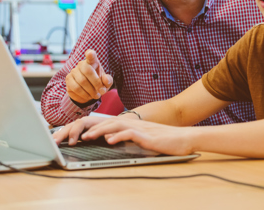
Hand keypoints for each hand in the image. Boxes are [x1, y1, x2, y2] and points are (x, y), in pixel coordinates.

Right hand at [52, 116, 109, 144]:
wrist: (112, 123)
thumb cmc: (111, 127)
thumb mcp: (112, 131)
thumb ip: (109, 134)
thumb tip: (109, 139)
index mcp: (90, 121)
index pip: (80, 124)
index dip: (75, 133)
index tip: (72, 143)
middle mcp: (82, 122)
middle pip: (69, 127)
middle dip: (61, 135)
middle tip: (54, 144)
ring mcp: (77, 126)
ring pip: (65, 130)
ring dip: (58, 136)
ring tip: (51, 144)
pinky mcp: (75, 131)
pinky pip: (65, 133)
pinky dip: (59, 137)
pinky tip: (53, 142)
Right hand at [65, 49, 112, 103]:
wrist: (87, 92)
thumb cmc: (98, 84)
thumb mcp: (106, 83)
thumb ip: (108, 80)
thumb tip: (105, 79)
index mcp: (92, 62)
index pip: (91, 56)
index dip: (90, 54)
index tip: (90, 53)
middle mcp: (81, 64)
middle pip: (87, 71)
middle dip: (96, 83)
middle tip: (102, 91)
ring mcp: (73, 71)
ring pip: (82, 81)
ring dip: (91, 91)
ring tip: (96, 95)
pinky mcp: (68, 80)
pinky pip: (75, 88)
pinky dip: (84, 94)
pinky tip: (88, 96)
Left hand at [81, 119, 195, 155]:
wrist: (185, 138)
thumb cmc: (167, 140)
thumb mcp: (145, 138)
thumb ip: (130, 137)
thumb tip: (112, 140)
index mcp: (134, 125)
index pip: (110, 123)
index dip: (95, 127)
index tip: (81, 134)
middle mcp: (135, 124)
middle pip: (109, 122)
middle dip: (92, 128)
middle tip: (78, 135)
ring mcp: (141, 129)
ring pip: (116, 126)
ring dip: (100, 131)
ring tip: (87, 137)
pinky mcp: (148, 136)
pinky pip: (130, 134)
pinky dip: (118, 137)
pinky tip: (110, 141)